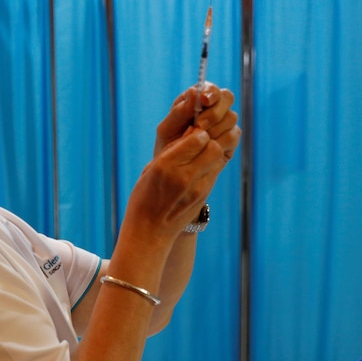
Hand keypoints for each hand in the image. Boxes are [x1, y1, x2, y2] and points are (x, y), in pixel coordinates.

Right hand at [123, 83, 240, 242]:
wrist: (149, 231)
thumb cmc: (144, 197)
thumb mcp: (150, 170)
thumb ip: (172, 152)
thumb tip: (193, 133)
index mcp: (164, 166)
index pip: (196, 137)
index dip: (197, 130)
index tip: (191, 129)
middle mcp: (183, 176)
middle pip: (212, 145)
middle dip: (208, 136)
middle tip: (200, 136)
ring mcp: (197, 187)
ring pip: (217, 155)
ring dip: (213, 147)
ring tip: (202, 148)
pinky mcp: (204, 194)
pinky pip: (216, 168)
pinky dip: (212, 160)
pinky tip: (203, 161)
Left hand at [154, 82, 239, 161]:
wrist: (173, 168)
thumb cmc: (168, 144)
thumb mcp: (168, 127)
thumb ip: (180, 110)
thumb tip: (194, 92)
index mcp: (197, 100)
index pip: (211, 88)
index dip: (211, 92)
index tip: (204, 101)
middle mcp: (214, 108)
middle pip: (227, 98)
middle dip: (213, 112)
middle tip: (199, 125)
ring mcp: (224, 123)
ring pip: (231, 117)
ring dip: (214, 128)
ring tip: (199, 138)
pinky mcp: (230, 139)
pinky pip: (233, 135)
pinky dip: (220, 141)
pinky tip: (206, 147)